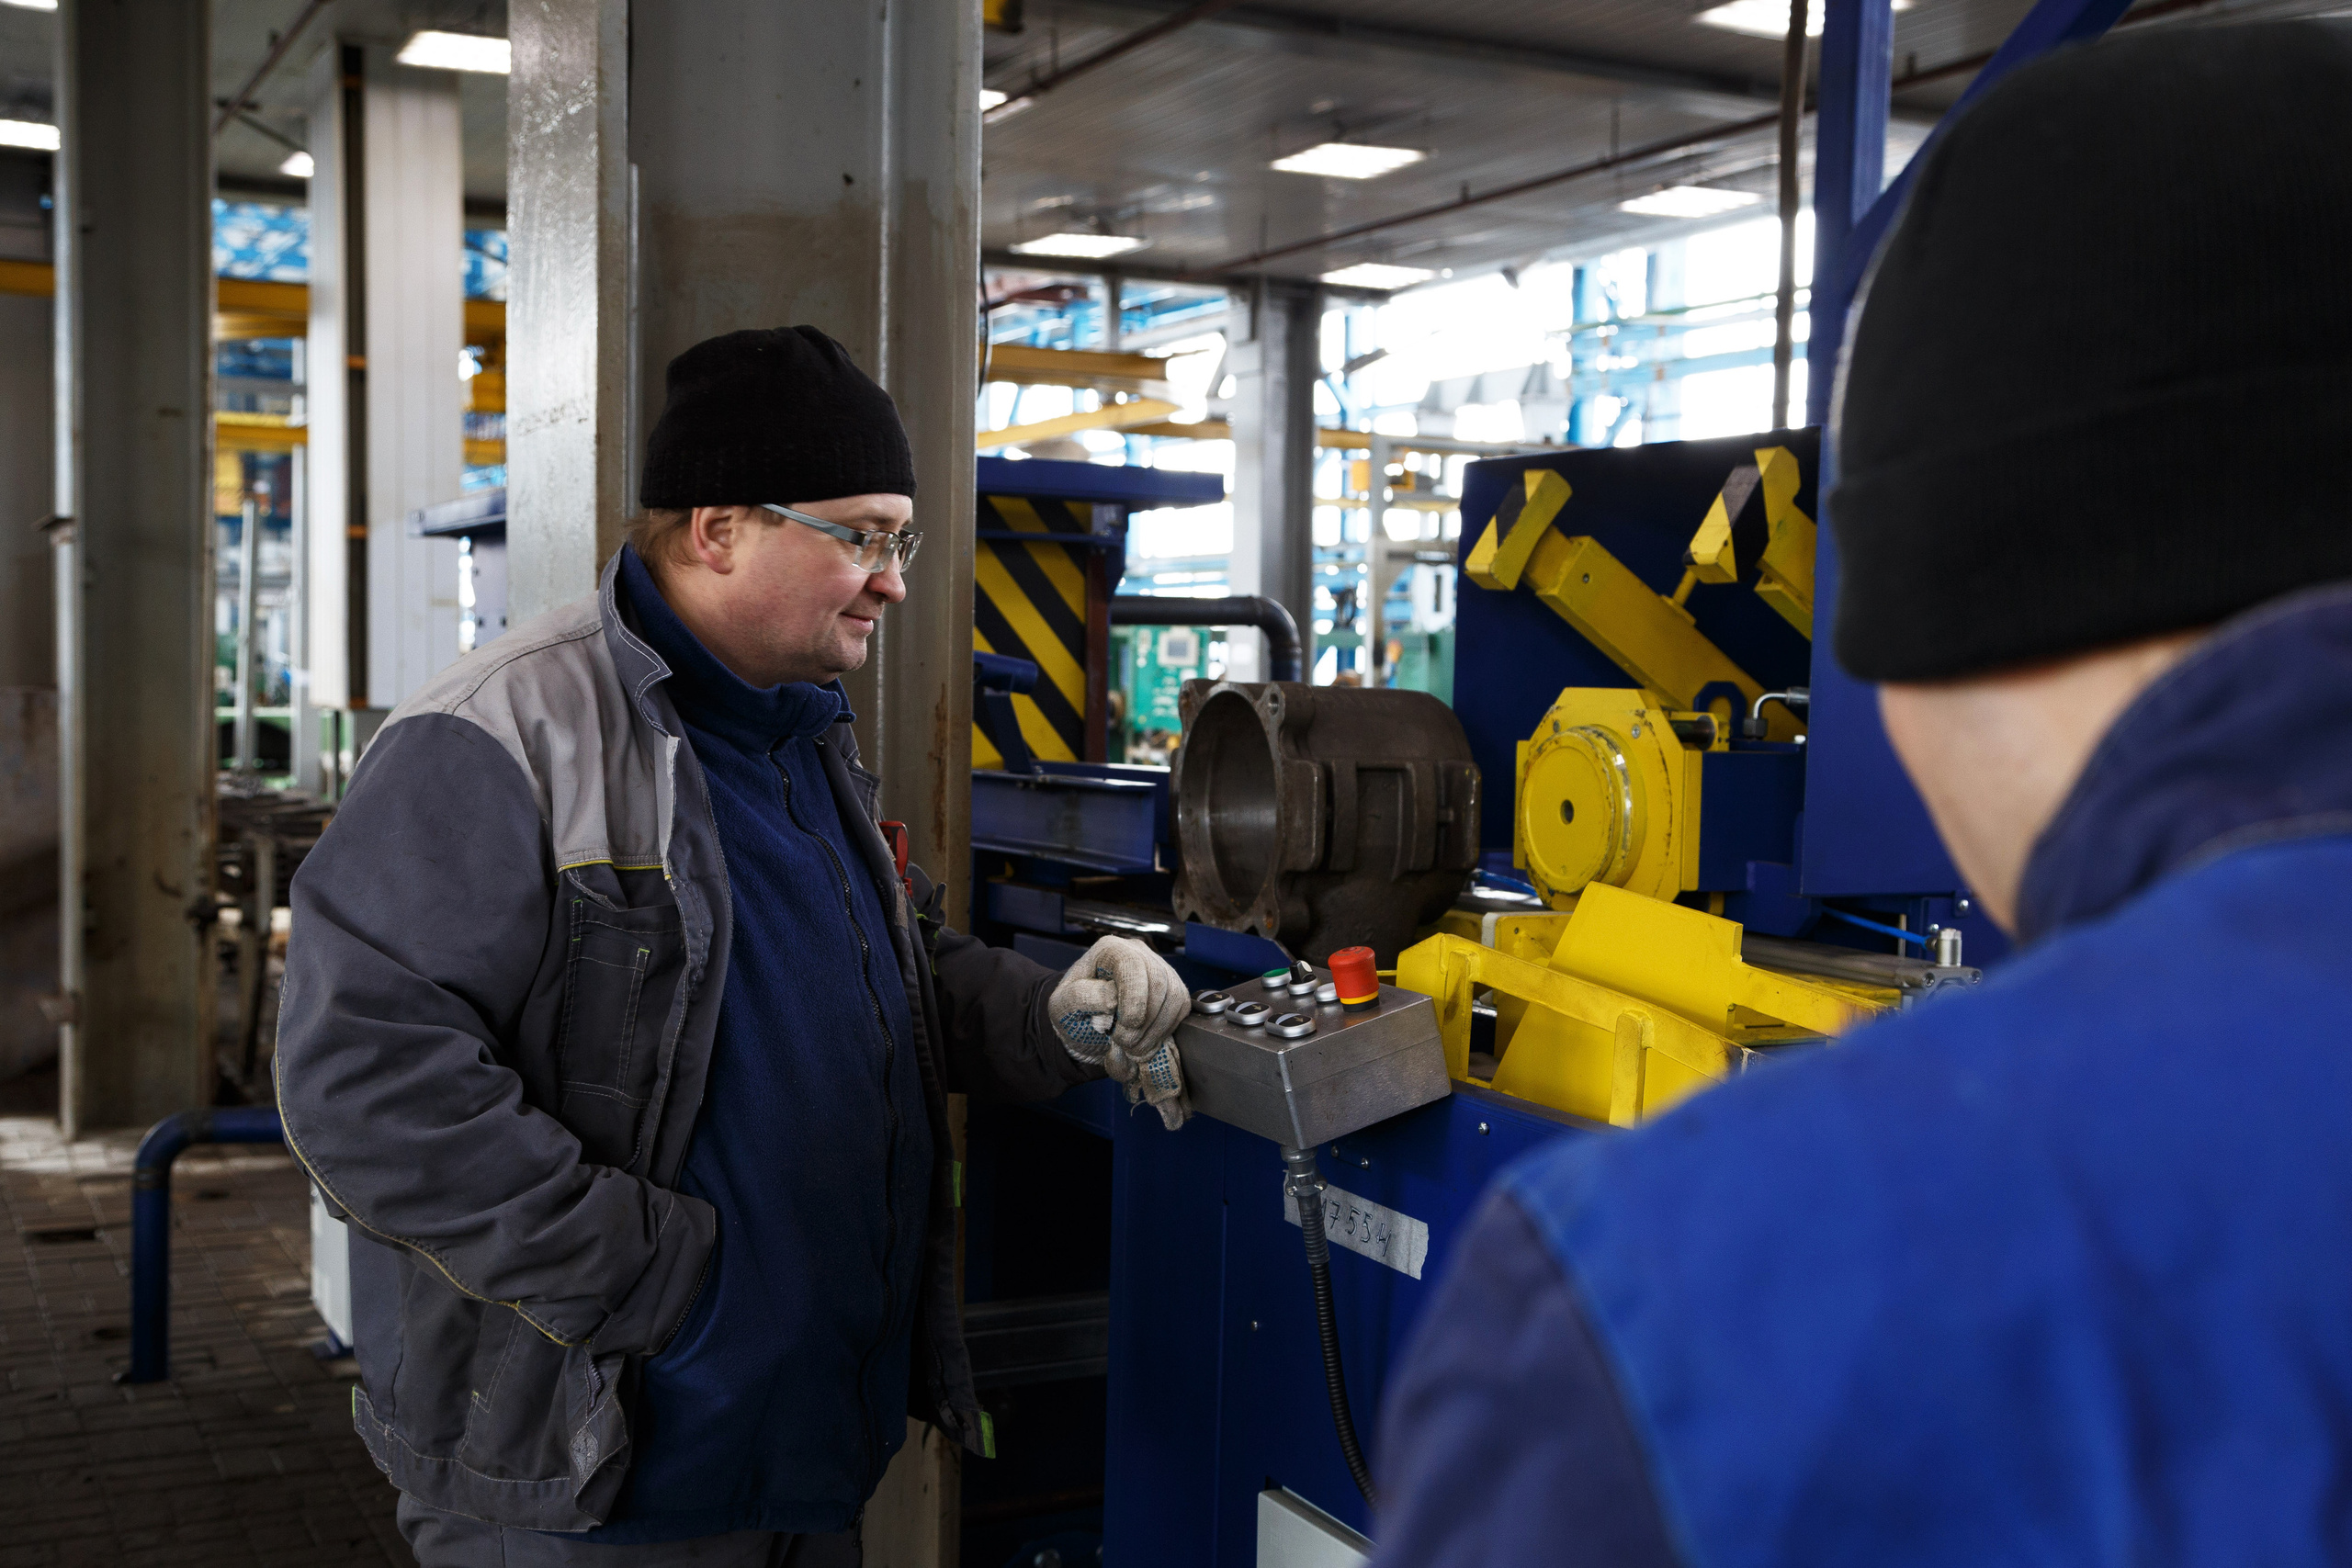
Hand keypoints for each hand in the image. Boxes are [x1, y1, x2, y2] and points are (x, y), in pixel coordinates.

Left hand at [1050, 936, 1191, 1129]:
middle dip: (1145, 1022)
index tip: (1127, 1025)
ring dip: (1156, 1031)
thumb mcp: (1063, 1004)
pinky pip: (1181, 1008)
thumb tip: (1113, 998)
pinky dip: (1165, 1031)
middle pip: (1159, 983)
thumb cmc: (1073, 1009)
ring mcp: (1159, 969)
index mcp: (1110, 950)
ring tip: (1134, 1048)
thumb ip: (1081, 997)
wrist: (1085, 1021)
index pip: (1132, 965)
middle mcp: (1138, 953)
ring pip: (1174, 997)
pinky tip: (1146, 1042)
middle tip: (1126, 1045)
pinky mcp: (1172, 988)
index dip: (1135, 997)